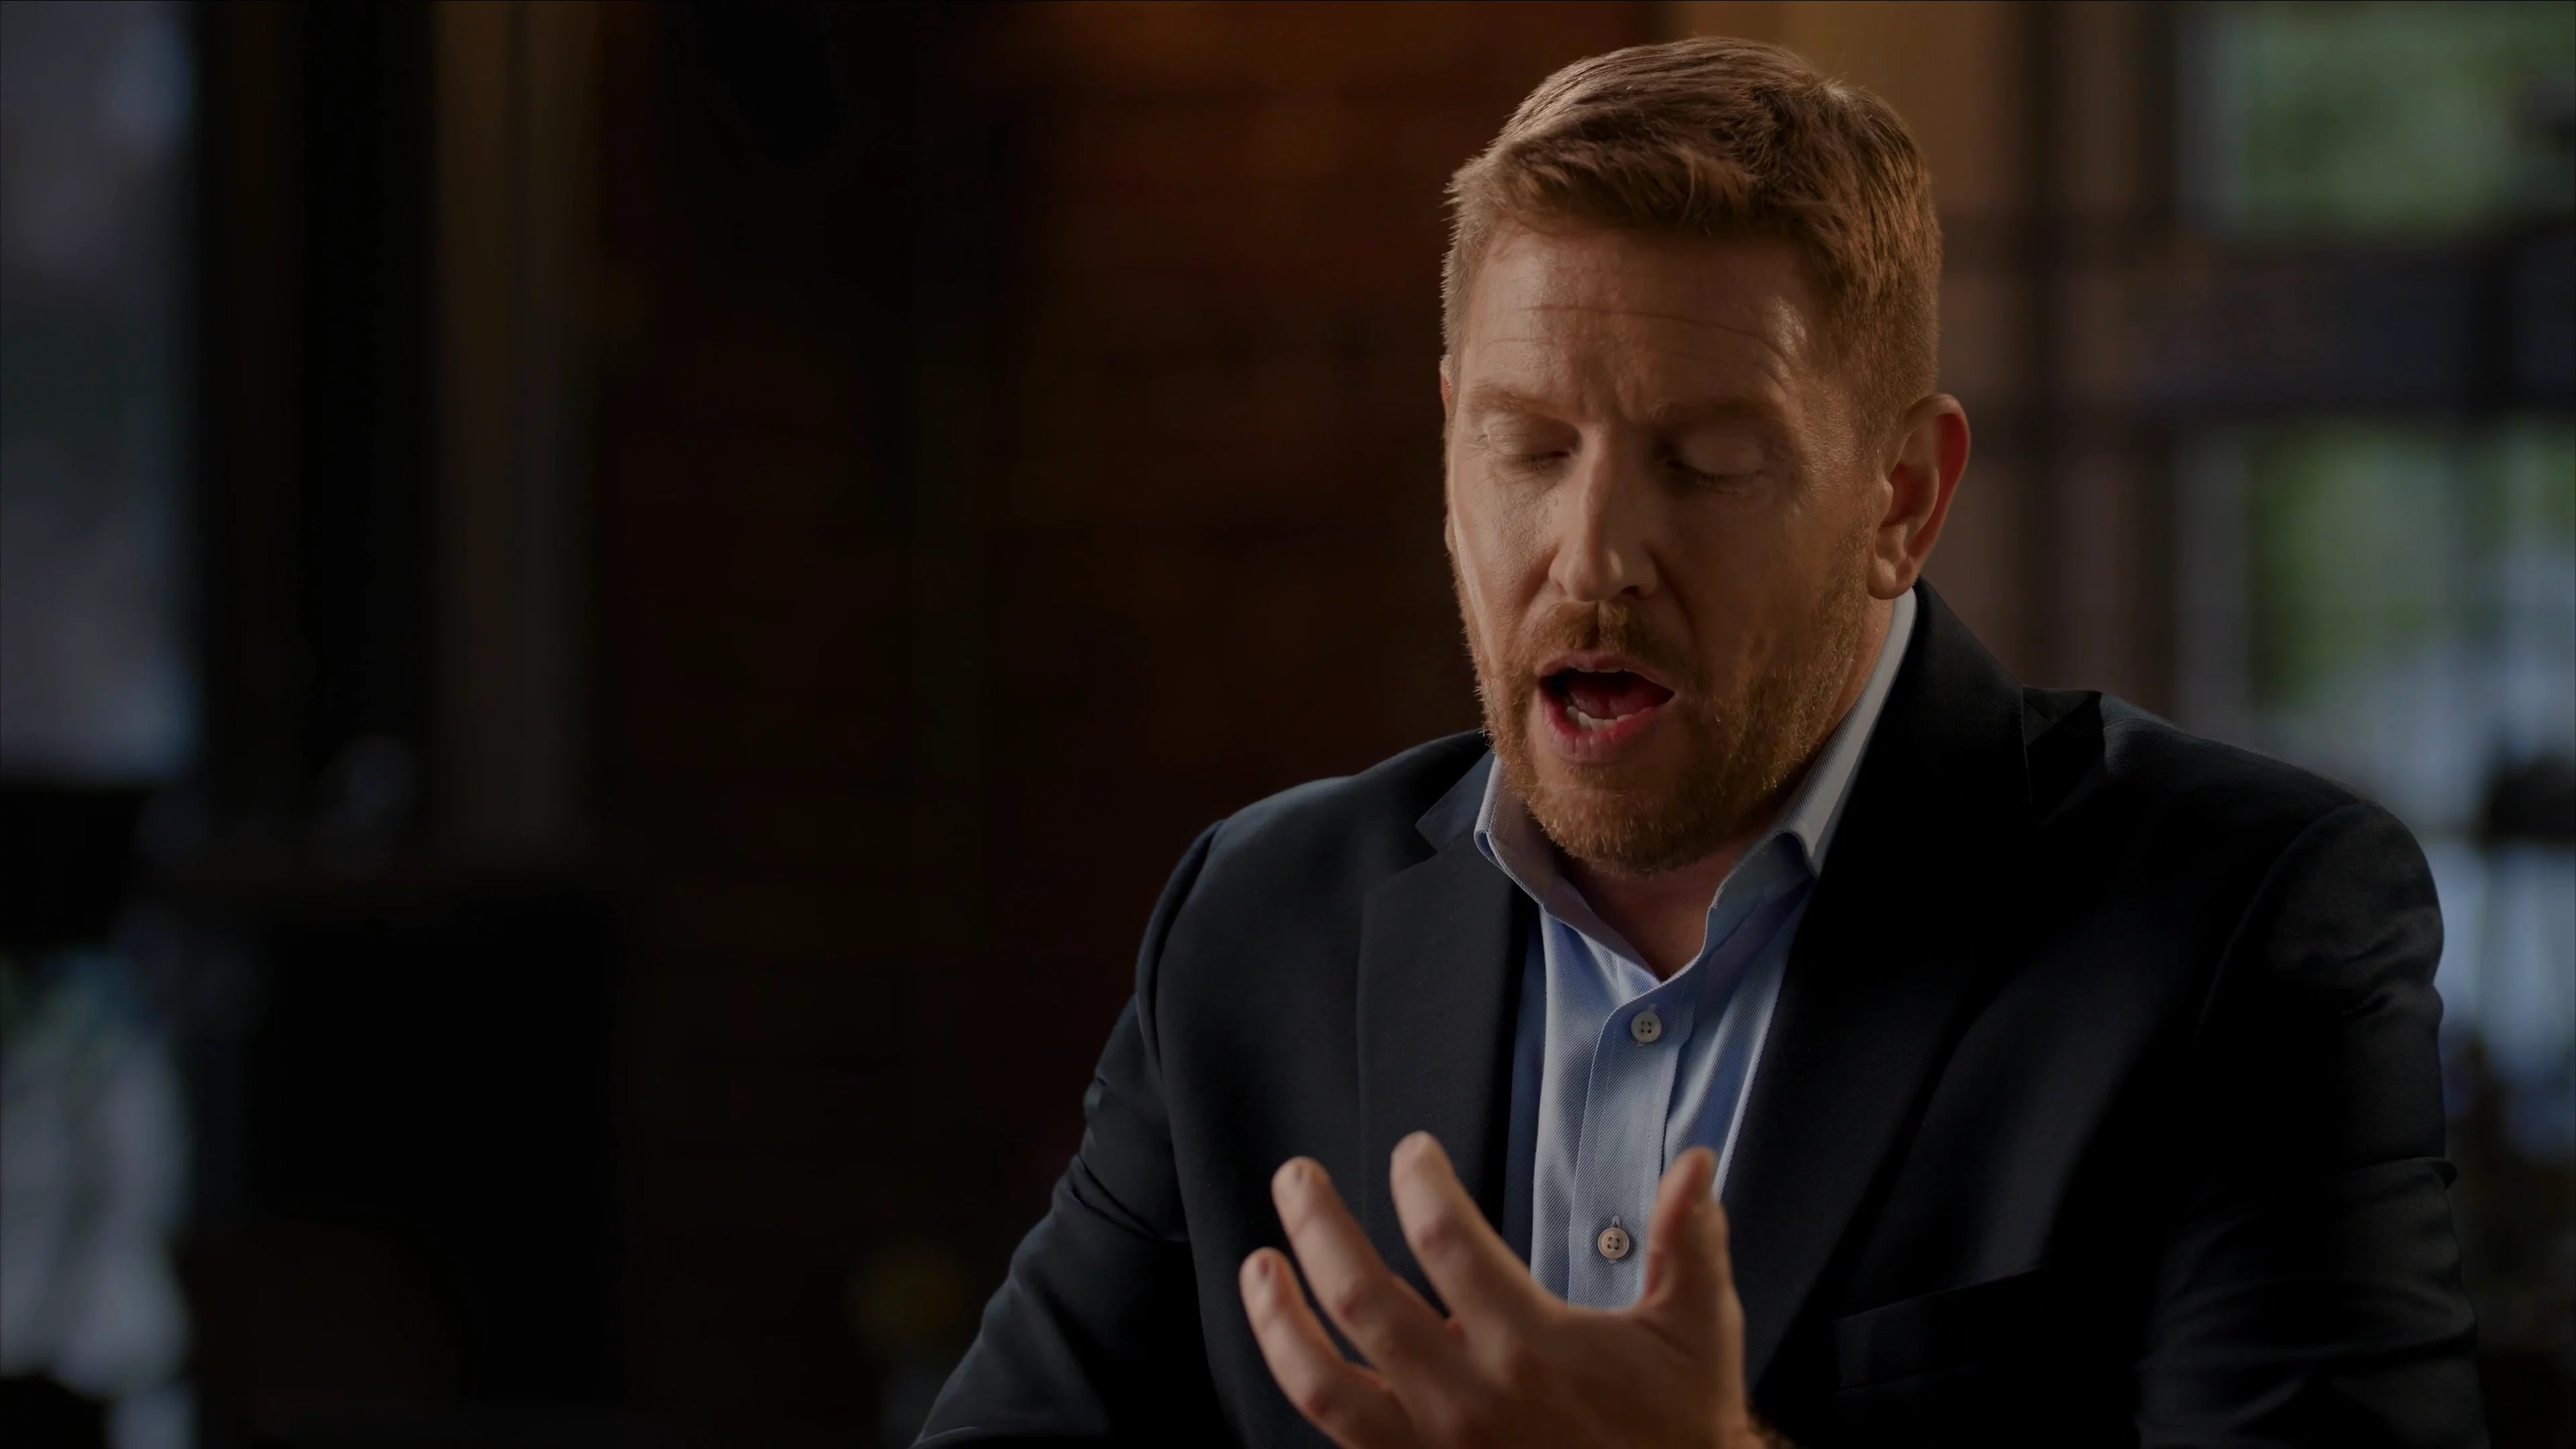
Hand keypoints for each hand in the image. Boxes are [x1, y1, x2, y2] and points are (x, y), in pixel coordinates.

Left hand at [1240, 1134, 1768, 1448]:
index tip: (1410, 1153)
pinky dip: (1302, 1386)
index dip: (1419, 1183)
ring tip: (1258, 1265)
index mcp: (1530, 1346)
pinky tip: (1287, 1349)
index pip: (1447, 1240)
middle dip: (1317, 1226)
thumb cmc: (1678, 1425)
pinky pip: (1337, 1435)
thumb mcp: (1698, 1332)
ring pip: (1323, 1380)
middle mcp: (1467, 1398)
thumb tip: (1694, 1164)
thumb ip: (1688, 1243)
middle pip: (1360, 1297)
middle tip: (1295, 1178)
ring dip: (1277, 1316)